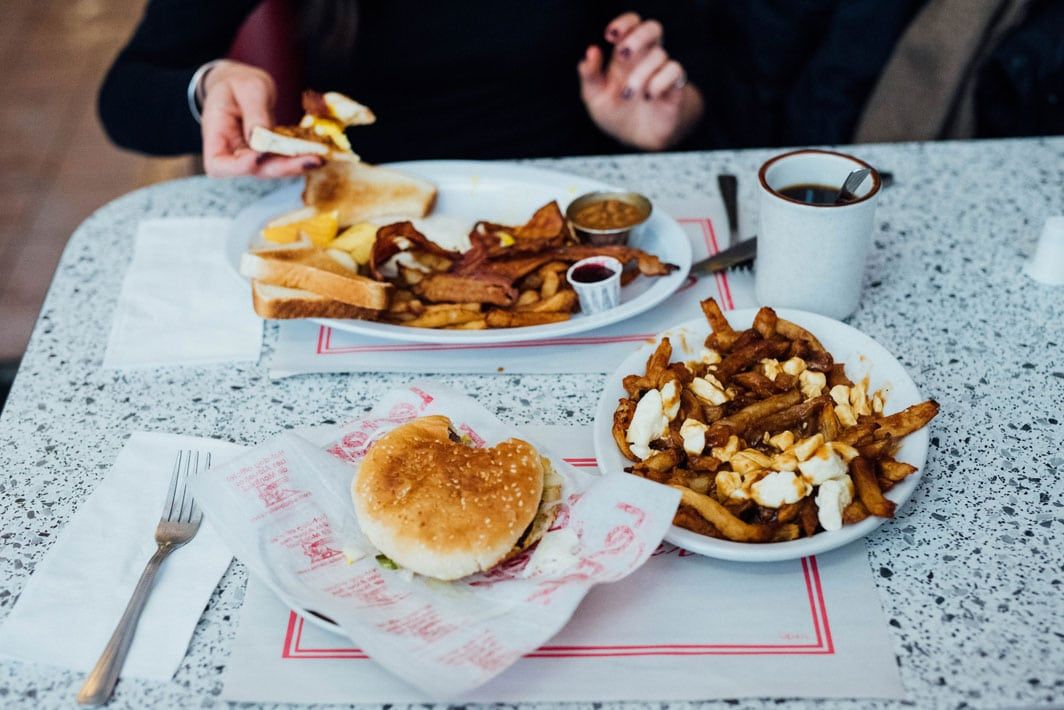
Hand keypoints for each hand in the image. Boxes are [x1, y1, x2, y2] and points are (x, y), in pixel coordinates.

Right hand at [200, 60, 323, 177]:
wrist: (242, 85)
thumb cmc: (238, 83)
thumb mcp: (247, 87)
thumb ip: (255, 111)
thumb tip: (262, 138)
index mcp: (216, 135)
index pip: (218, 164)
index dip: (238, 167)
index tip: (258, 156)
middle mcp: (233, 152)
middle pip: (253, 171)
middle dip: (282, 168)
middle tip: (311, 160)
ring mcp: (252, 156)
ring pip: (273, 169)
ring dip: (296, 165)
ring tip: (320, 158)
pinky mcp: (269, 155)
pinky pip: (283, 160)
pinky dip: (300, 157)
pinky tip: (319, 153)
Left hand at [578, 13, 703, 150]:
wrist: (637, 140)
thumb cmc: (616, 113)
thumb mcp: (595, 97)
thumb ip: (590, 75)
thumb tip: (591, 52)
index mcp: (625, 56)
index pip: (632, 25)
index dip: (624, 23)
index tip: (610, 36)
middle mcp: (646, 59)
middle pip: (653, 28)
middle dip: (637, 37)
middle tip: (622, 55)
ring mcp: (661, 72)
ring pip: (659, 55)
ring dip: (640, 75)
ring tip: (627, 96)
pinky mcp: (675, 87)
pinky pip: (675, 71)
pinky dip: (660, 82)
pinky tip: (649, 97)